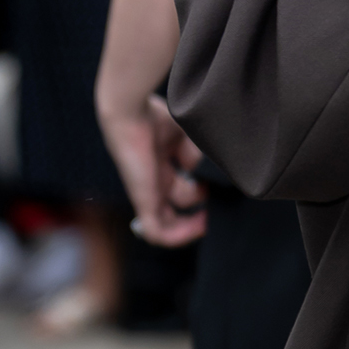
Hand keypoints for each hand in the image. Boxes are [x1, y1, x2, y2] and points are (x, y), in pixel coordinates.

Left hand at [99, 92, 207, 247]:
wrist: (130, 110)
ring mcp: (146, 192)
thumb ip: (195, 154)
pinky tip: (199, 228)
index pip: (178, 187)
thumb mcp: (184, 134)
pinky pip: (156, 232)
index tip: (219, 187)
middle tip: (217, 205)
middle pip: (173, 207)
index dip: (200, 192)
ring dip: (191, 225)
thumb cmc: (153, 115)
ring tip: (208, 213)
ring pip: (167, 223)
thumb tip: (201, 173)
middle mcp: (152, 180)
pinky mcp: (143, 200)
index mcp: (159, 162)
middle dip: (197, 211)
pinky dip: (177, 237)